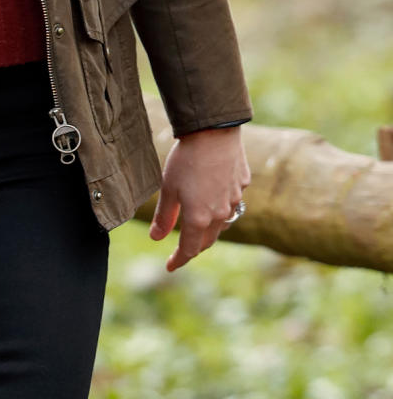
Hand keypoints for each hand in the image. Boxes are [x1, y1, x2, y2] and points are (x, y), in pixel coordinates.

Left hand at [149, 128, 249, 272]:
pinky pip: (231, 201)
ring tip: (198, 227)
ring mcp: (234, 199)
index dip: (178, 260)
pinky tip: (214, 196)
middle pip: (207, 240)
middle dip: (194, 248)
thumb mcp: (168, 189)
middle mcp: (219, 214)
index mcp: (198, 219)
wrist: (214, 132)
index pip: (189, 249)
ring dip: (209, 229)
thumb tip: (156, 238)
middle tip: (182, 250)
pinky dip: (221, 205)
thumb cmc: (186, 160)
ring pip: (222, 223)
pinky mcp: (241, 184)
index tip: (170, 266)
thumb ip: (163, 217)